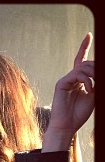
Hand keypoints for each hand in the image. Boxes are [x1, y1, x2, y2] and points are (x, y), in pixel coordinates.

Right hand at [43, 32, 94, 150]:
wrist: (67, 126)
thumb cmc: (79, 114)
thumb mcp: (94, 95)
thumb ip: (97, 82)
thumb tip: (99, 71)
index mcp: (79, 81)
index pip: (81, 61)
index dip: (84, 47)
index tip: (88, 35)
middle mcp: (71, 78)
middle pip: (87, 63)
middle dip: (97, 68)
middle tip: (99, 81)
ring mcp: (66, 80)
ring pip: (83, 67)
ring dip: (93, 74)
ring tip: (95, 88)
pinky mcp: (61, 84)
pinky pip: (77, 74)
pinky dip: (87, 80)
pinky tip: (89, 90)